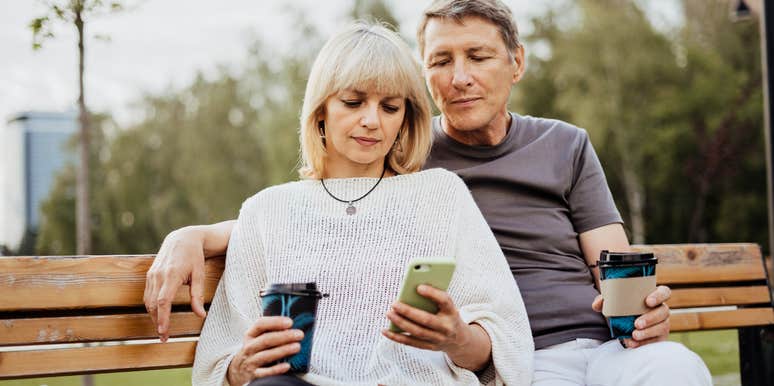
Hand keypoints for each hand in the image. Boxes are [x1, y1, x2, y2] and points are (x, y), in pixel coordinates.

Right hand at [144, 226, 207, 341]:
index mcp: (171, 275)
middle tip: (164, 337)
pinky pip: (147, 294)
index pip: (163, 301)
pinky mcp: (149, 274)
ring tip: (162, 329)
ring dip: (153, 316)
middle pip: (153, 304)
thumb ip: (197, 296)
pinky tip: (157, 315)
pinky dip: (151, 306)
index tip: (163, 332)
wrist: (183, 239)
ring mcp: (151, 274)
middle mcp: (158, 275)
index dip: (162, 318)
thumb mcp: (199, 275)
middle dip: (157, 322)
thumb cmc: (194, 257)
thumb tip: (200, 315)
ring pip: (148, 301)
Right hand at [227, 317, 303, 385]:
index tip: (290, 322)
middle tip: (299, 335)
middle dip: (284, 336)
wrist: (239, 369)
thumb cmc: (255, 349)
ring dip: (283, 350)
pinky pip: (265, 373)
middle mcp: (249, 347)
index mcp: (250, 335)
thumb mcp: (257, 338)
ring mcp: (251, 361)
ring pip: (266, 355)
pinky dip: (276, 370)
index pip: (260, 324)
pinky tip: (287, 365)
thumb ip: (271, 330)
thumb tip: (291, 326)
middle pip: (266, 340)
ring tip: (297, 347)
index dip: (275, 322)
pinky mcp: (254, 375)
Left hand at [382, 284, 470, 352]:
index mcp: (452, 312)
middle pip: (427, 320)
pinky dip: (397, 337)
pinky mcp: (429, 347)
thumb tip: (411, 291)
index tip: (418, 287)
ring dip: (401, 323)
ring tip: (389, 313)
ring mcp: (438, 339)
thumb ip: (434, 298)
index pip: (445, 301)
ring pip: (417, 332)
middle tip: (394, 304)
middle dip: (409, 312)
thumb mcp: (446, 306)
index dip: (432, 294)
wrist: (459, 339)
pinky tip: (385, 330)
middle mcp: (446, 327)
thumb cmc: (447, 316)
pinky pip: (411, 343)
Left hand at [592, 285, 671, 347]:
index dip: (659, 296)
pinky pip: (656, 340)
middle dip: (650, 318)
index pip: (664, 292)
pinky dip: (643, 343)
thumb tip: (597, 304)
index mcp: (653, 297)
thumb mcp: (614, 303)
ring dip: (648, 332)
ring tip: (634, 335)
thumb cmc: (623, 309)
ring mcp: (662, 323)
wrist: (624, 326)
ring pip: (662, 327)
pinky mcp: (659, 337)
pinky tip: (632, 343)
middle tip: (636, 324)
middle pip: (663, 311)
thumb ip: (605, 300)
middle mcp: (661, 309)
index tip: (647, 301)